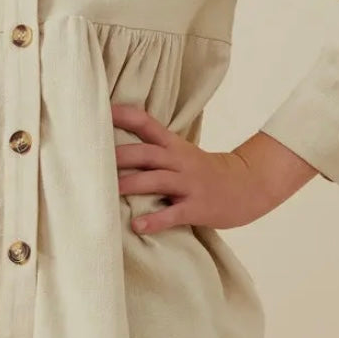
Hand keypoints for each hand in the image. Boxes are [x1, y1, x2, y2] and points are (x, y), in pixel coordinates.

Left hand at [111, 103, 279, 234]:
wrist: (247, 186)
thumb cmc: (204, 171)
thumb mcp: (181, 152)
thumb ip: (154, 148)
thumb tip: (112, 146)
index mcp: (173, 145)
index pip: (146, 123)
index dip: (124, 116)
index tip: (101, 111)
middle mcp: (179, 161)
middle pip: (146, 153)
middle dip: (119, 156)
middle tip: (91, 159)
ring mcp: (189, 184)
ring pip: (156, 181)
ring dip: (131, 185)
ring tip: (108, 192)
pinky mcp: (197, 207)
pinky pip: (173, 214)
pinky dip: (154, 220)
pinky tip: (138, 226)